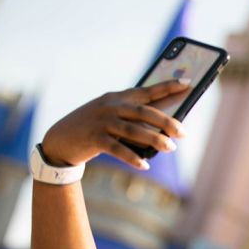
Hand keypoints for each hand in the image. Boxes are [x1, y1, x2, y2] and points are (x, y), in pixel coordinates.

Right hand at [40, 79, 190, 169]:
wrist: (59, 140)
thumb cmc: (93, 127)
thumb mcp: (111, 116)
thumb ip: (133, 117)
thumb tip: (163, 128)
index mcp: (117, 98)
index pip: (147, 91)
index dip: (167, 87)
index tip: (188, 84)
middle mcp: (110, 107)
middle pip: (144, 112)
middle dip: (166, 121)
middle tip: (184, 132)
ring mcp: (102, 122)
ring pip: (134, 130)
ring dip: (154, 140)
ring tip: (171, 148)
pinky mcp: (94, 139)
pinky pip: (117, 149)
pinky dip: (132, 157)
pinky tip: (144, 165)